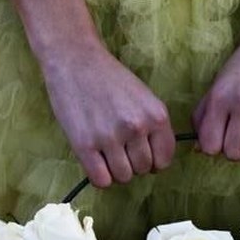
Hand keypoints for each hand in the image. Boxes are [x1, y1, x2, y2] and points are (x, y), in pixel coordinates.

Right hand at [40, 40, 175, 186]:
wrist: (75, 59)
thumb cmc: (110, 79)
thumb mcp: (144, 98)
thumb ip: (154, 128)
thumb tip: (156, 164)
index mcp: (156, 115)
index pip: (164, 160)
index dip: (153, 162)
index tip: (140, 154)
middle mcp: (136, 127)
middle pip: (142, 170)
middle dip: (132, 164)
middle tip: (119, 149)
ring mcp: (110, 137)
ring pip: (123, 177)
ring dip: (115, 171)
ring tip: (106, 153)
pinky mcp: (85, 145)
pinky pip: (101, 180)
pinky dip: (99, 176)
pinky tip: (95, 161)